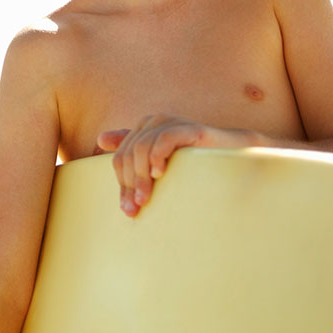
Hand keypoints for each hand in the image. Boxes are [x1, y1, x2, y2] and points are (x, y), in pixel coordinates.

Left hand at [97, 115, 253, 217]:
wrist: (232, 154)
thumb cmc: (193, 160)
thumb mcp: (159, 159)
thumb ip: (132, 150)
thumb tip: (100, 138)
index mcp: (142, 129)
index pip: (120, 159)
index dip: (121, 185)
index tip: (127, 210)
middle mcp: (153, 122)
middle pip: (128, 155)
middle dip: (129, 184)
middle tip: (136, 207)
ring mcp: (170, 122)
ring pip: (141, 148)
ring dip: (141, 176)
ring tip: (146, 196)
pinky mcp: (188, 128)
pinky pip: (164, 139)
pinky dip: (158, 156)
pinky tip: (160, 173)